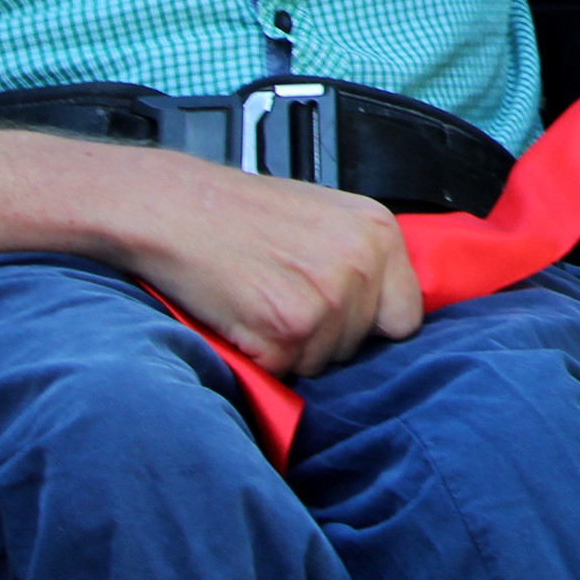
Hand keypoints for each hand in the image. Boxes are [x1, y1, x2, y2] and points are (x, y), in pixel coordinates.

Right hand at [116, 158, 423, 378]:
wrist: (173, 208)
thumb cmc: (239, 213)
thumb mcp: (324, 217)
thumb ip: (361, 258)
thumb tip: (382, 311)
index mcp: (379, 231)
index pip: (406, 315)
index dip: (371, 324)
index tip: (343, 319)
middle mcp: (363, 263)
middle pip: (361, 344)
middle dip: (325, 336)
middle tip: (281, 296)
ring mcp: (328, 299)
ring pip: (322, 362)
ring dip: (290, 348)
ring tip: (259, 301)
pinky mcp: (289, 329)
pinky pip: (285, 371)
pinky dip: (260, 357)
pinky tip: (242, 318)